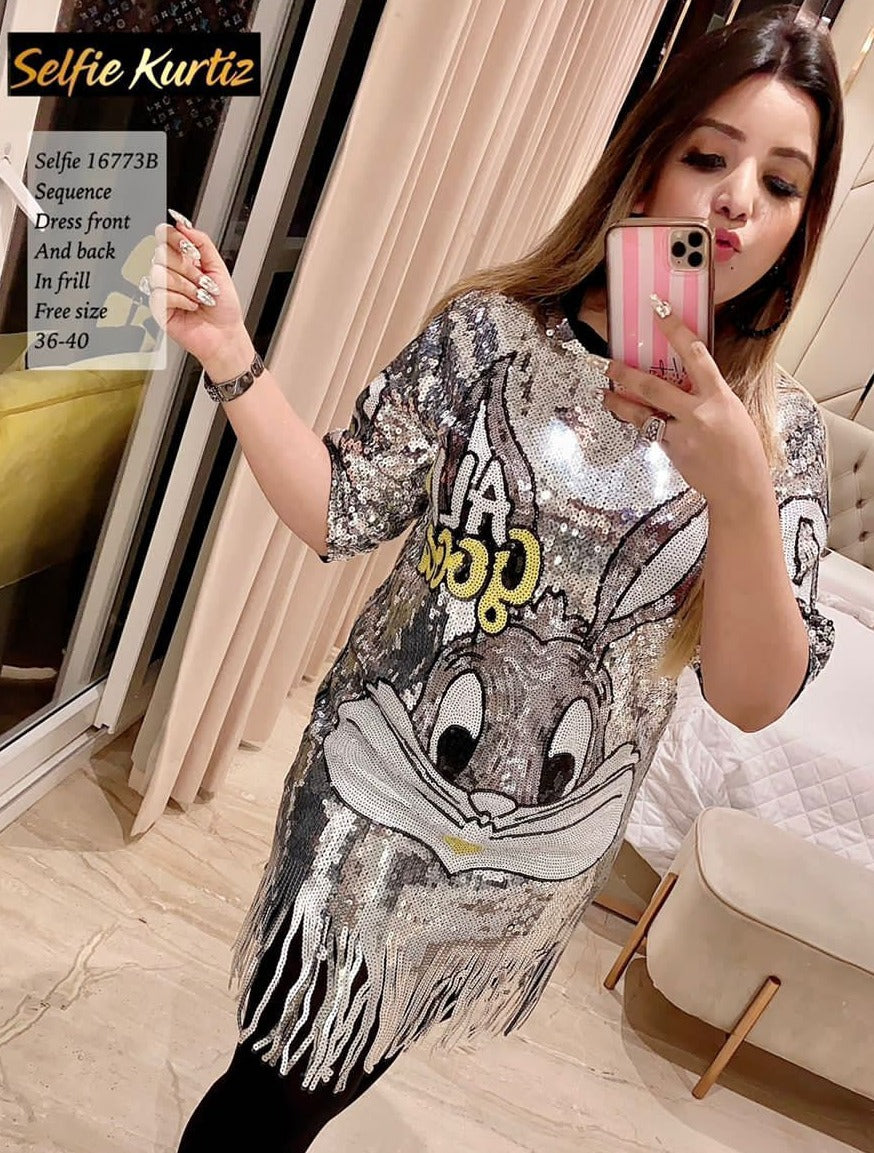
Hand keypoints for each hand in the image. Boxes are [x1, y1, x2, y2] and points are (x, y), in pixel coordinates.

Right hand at [147, 216, 248, 367]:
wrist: (225, 334)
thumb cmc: (224, 307)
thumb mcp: (218, 267)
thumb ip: (201, 242)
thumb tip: (183, 224)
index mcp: (184, 260)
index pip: (165, 236)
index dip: (175, 238)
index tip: (191, 250)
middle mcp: (171, 272)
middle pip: (161, 253)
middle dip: (188, 269)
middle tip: (202, 282)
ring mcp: (163, 289)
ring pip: (159, 273)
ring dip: (186, 286)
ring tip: (199, 298)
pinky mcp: (159, 307)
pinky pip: (161, 294)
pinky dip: (181, 301)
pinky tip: (191, 307)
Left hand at [601, 302, 772, 509]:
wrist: (740, 488)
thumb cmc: (742, 449)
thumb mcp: (733, 412)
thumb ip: (708, 395)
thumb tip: (685, 380)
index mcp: (719, 396)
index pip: (695, 354)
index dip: (675, 330)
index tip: (659, 311)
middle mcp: (699, 413)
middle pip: (654, 387)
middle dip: (626, 374)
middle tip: (608, 364)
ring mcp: (682, 434)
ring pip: (641, 414)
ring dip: (618, 403)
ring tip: (605, 395)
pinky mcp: (671, 452)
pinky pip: (649, 433)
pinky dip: (639, 424)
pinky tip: (630, 418)